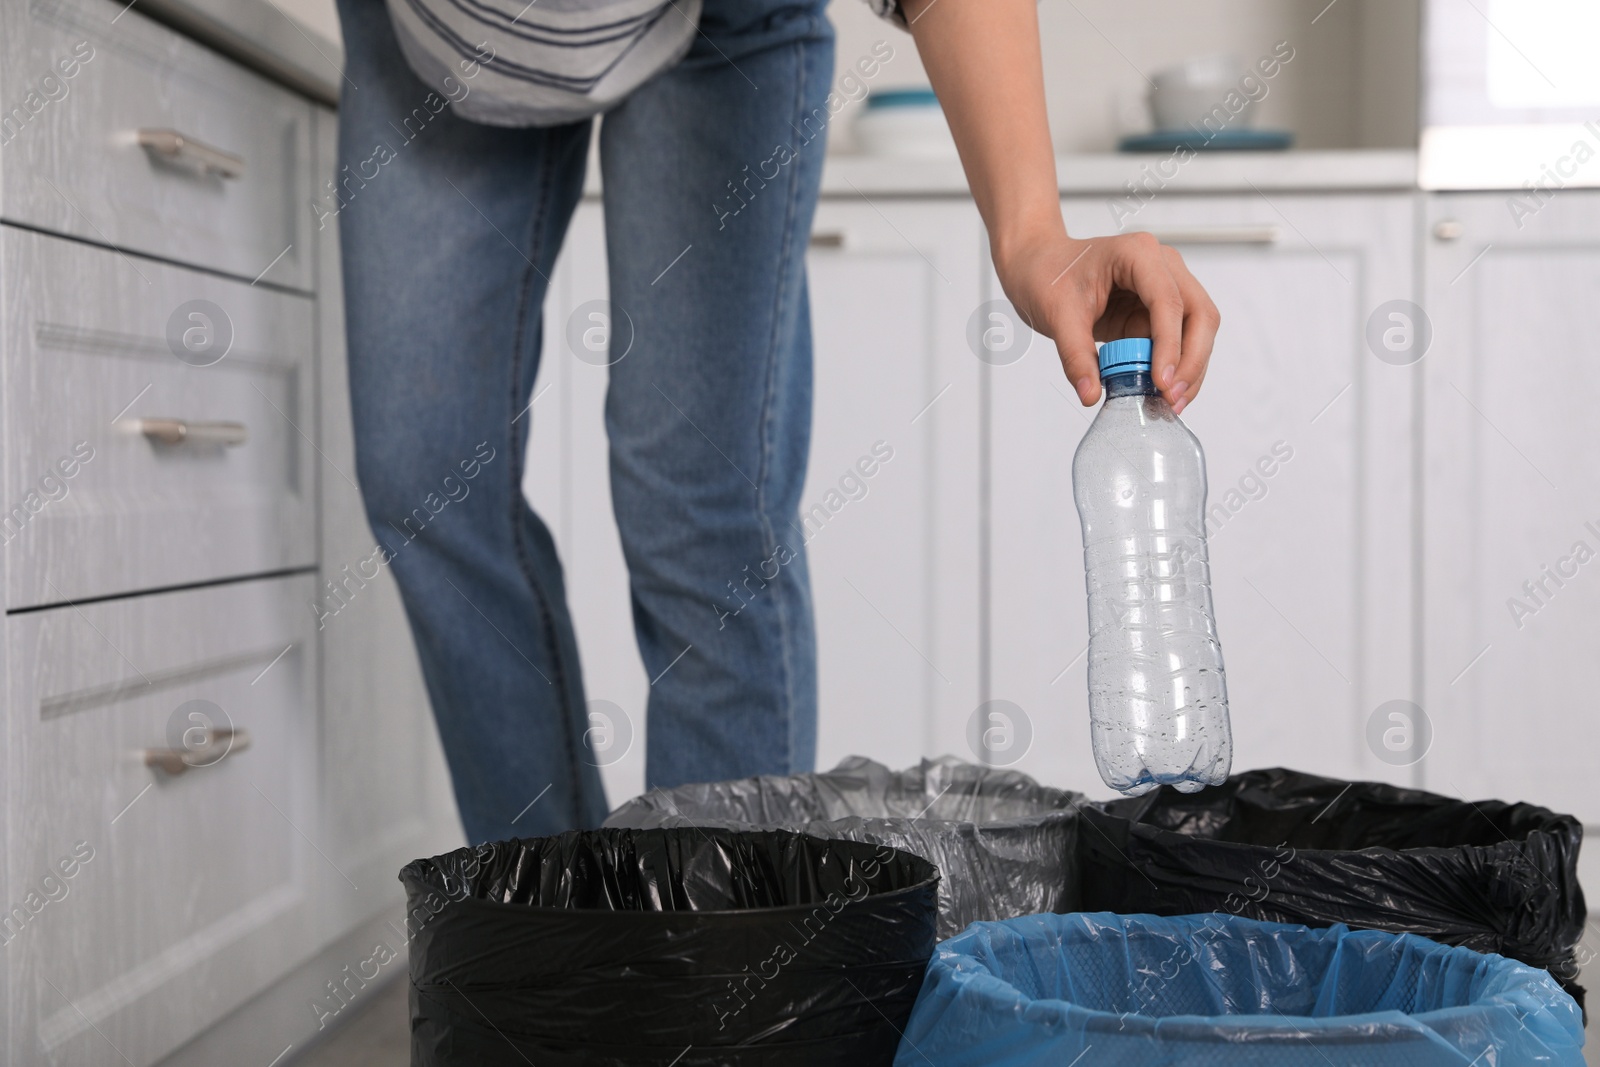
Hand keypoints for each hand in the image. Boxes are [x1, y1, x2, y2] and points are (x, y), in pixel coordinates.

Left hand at [994, 228, 1219, 414]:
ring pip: (1197, 329)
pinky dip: (1174, 367)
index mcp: (1138, 254)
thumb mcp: (1057, 315)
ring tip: (1169, 402)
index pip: (1168, 301)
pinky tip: (1161, 391)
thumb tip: (1091, 394)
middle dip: (1191, 360)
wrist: (1039, 266)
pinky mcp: (1158, 311)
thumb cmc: (1049, 275)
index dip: (1170, 345)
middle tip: (1172, 397)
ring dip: (1189, 368)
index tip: (1162, 381)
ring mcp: (1166, 287)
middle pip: (1199, 314)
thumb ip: (1075, 355)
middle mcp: (1162, 266)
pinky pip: (1178, 341)